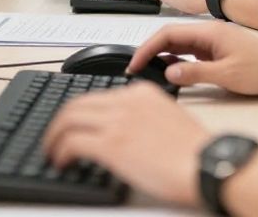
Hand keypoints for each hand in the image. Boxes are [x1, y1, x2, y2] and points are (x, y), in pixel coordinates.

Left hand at [44, 82, 210, 207]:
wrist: (206, 165)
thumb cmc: (195, 152)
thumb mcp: (168, 120)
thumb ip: (144, 118)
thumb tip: (126, 134)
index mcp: (142, 92)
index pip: (99, 96)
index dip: (81, 112)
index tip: (74, 125)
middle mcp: (127, 100)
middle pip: (78, 103)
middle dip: (60, 121)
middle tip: (54, 136)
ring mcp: (117, 120)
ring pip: (69, 119)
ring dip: (54, 135)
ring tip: (51, 150)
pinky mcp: (111, 144)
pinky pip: (71, 142)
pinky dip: (60, 151)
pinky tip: (60, 161)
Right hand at [127, 21, 257, 94]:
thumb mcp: (226, 75)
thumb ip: (195, 74)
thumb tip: (168, 73)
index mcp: (209, 31)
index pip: (168, 33)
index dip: (148, 47)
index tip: (135, 62)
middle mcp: (209, 32)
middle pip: (170, 36)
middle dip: (150, 50)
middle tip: (136, 68)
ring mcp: (212, 41)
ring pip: (178, 44)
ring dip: (161, 56)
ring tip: (148, 71)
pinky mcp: (216, 50)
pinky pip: (189, 52)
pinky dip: (176, 61)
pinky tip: (171, 72)